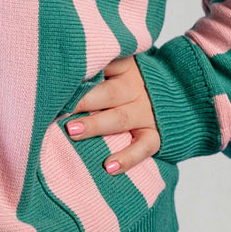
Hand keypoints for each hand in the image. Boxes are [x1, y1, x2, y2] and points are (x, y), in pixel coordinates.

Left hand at [64, 55, 160, 172]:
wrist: (177, 93)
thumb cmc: (129, 82)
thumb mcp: (116, 67)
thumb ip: (93, 70)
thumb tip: (54, 77)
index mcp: (124, 67)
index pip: (102, 65)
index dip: (81, 73)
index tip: (56, 80)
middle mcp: (135, 88)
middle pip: (108, 93)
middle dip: (82, 101)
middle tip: (58, 108)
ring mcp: (146, 112)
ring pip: (119, 119)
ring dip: (95, 125)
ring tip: (73, 132)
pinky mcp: (156, 133)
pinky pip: (144, 147)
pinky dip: (127, 158)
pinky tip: (108, 166)